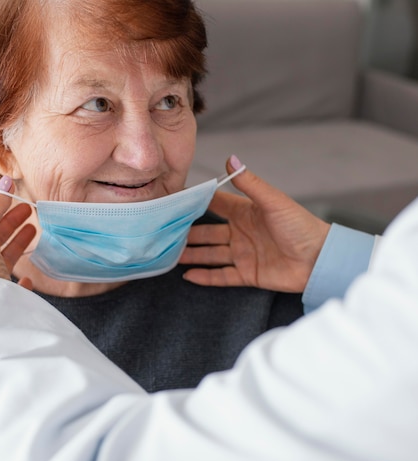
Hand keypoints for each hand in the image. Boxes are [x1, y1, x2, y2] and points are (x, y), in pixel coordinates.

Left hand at [0, 178, 35, 296]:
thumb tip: (4, 180)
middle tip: (28, 208)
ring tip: (34, 230)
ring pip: (4, 256)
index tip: (12, 193)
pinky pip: (13, 286)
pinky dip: (22, 278)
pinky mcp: (4, 298)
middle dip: (9, 220)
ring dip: (17, 241)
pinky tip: (28, 277)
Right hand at [179, 156, 329, 292]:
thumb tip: (230, 158)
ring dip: (191, 254)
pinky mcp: (247, 274)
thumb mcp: (273, 201)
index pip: (215, 204)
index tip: (175, 199)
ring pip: (210, 254)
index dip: (196, 202)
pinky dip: (205, 276)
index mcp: (246, 213)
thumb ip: (249, 183)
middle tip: (165, 232)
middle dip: (187, 232)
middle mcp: (241, 233)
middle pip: (207, 232)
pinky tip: (188, 276)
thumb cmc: (301, 226)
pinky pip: (221, 276)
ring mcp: (242, 254)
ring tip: (169, 255)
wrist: (320, 260)